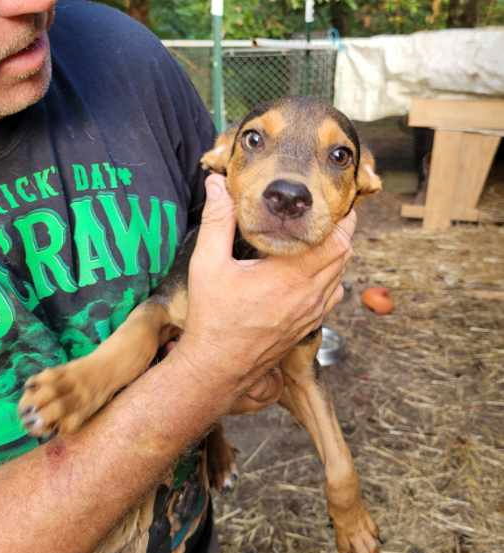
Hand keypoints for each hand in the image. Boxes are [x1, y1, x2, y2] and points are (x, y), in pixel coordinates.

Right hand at [174, 174, 354, 410]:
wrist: (218, 367)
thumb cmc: (213, 318)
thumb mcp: (208, 264)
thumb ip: (217, 221)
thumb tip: (218, 185)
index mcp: (291, 276)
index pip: (336, 240)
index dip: (339, 217)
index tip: (328, 201)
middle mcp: (310, 295)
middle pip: (344, 254)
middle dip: (339, 230)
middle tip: (323, 212)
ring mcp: (312, 313)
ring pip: (341, 275)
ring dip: (335, 254)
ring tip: (315, 237)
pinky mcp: (309, 326)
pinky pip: (332, 295)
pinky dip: (329, 277)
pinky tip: (307, 271)